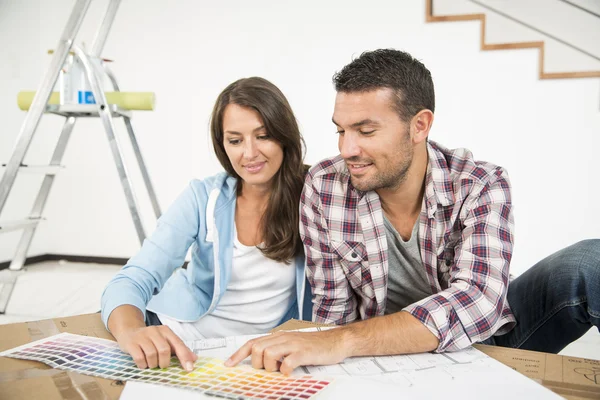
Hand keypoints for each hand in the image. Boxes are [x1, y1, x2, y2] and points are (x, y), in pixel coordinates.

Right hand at [115, 325, 196, 370]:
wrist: (129, 331)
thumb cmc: (150, 339)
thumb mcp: (165, 341)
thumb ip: (179, 349)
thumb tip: (193, 358)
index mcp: (166, 330)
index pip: (178, 344)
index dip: (184, 357)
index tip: (189, 368)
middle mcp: (155, 331)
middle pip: (164, 350)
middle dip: (164, 363)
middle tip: (161, 365)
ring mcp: (142, 336)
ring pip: (152, 354)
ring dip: (153, 364)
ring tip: (151, 364)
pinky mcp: (131, 343)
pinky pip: (139, 358)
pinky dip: (143, 365)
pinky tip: (143, 364)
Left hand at [225, 329, 348, 374]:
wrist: (336, 341)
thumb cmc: (315, 345)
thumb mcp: (292, 345)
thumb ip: (277, 351)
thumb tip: (261, 363)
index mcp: (279, 337)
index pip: (253, 342)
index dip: (239, 354)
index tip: (229, 364)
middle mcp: (284, 338)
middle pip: (258, 348)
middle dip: (257, 364)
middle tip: (267, 371)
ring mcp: (294, 344)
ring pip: (269, 353)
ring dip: (270, 367)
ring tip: (279, 371)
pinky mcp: (304, 352)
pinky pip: (288, 362)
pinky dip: (284, 370)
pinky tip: (289, 372)